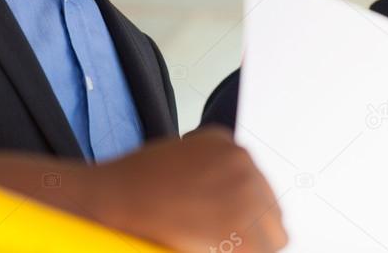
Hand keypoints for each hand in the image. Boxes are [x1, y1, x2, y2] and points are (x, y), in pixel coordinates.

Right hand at [84, 128, 287, 251]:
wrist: (113, 197)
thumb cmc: (136, 182)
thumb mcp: (181, 155)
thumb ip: (213, 170)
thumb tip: (230, 198)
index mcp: (229, 145)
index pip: (259, 186)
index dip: (243, 210)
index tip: (228, 222)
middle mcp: (242, 163)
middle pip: (271, 209)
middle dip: (251, 226)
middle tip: (219, 237)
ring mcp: (244, 194)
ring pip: (273, 235)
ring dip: (250, 244)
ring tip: (217, 245)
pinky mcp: (240, 227)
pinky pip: (261, 252)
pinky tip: (213, 248)